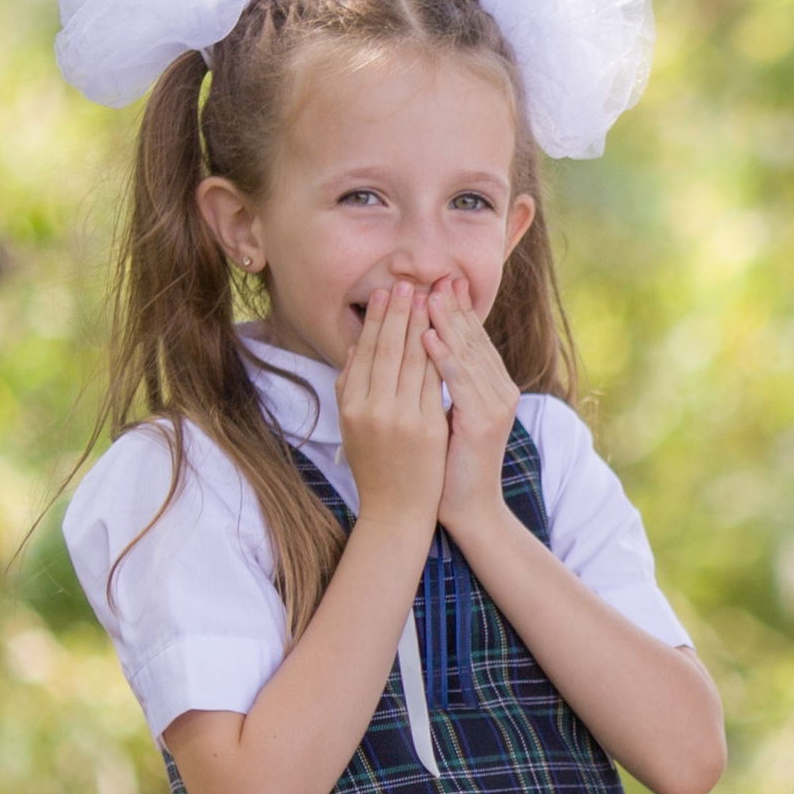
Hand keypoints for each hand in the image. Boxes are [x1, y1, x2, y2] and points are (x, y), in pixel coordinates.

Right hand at [339, 282, 447, 534]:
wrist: (397, 511)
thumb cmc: (378, 467)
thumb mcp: (355, 425)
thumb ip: (353, 387)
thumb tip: (356, 348)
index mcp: (350, 403)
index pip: (366, 351)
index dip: (377, 319)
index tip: (387, 292)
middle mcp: (369, 407)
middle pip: (387, 348)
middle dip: (400, 312)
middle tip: (408, 281)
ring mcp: (398, 417)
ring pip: (411, 359)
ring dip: (421, 324)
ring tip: (428, 296)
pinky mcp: (425, 428)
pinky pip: (433, 381)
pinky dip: (437, 354)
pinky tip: (443, 332)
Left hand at [420, 276, 519, 540]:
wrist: (466, 508)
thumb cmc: (449, 464)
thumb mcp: (445, 413)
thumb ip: (440, 382)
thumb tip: (418, 347)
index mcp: (493, 387)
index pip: (473, 339)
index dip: (456, 310)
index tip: (436, 282)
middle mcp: (500, 391)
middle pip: (473, 339)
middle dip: (452, 307)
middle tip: (433, 276)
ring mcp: (495, 405)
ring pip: (467, 354)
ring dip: (445, 321)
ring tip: (426, 295)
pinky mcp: (482, 420)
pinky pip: (459, 381)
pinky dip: (442, 356)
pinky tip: (426, 336)